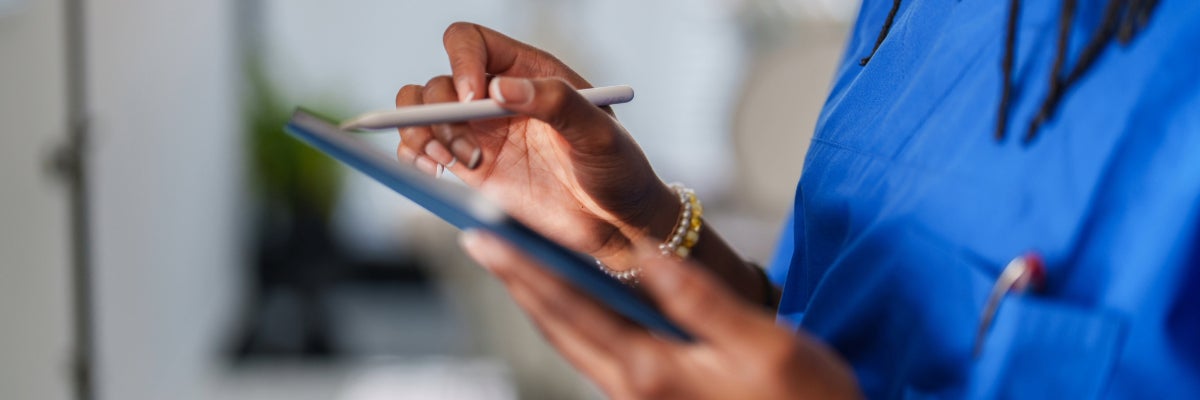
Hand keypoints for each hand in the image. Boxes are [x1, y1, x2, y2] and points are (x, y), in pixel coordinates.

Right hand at [395, 22, 677, 265]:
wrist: (618, 223)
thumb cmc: (619, 170)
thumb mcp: (600, 132)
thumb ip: (557, 102)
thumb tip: (502, 88)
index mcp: (529, 72)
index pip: (472, 42)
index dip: (461, 61)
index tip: (471, 99)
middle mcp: (498, 98)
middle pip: (438, 82)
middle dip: (437, 111)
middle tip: (465, 150)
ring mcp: (481, 133)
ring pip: (421, 113)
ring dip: (419, 132)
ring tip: (446, 162)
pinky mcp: (472, 169)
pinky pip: (424, 150)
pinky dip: (413, 155)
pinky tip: (432, 172)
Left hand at [459, 231, 862, 399]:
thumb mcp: (761, 343)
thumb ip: (697, 299)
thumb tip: (644, 253)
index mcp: (652, 370)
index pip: (571, 307)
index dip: (524, 268)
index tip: (485, 236)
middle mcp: (633, 388)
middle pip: (558, 325)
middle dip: (516, 280)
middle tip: (478, 240)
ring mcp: (640, 398)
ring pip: (573, 341)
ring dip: (538, 299)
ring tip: (512, 262)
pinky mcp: (653, 398)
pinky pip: (596, 351)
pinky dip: (571, 318)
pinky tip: (570, 298)